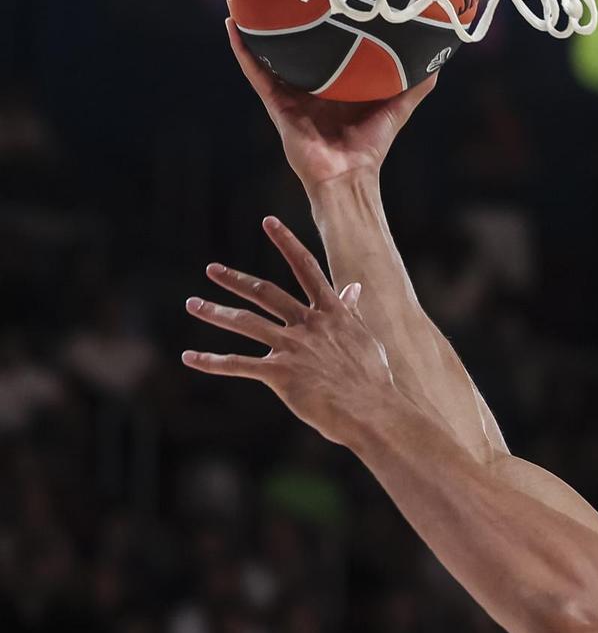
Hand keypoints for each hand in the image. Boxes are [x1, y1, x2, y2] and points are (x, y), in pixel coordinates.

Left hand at [183, 218, 395, 447]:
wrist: (372, 411)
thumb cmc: (373, 379)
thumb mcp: (365, 338)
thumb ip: (351, 311)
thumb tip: (354, 288)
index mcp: (332, 312)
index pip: (306, 267)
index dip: (287, 243)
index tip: (269, 222)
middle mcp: (308, 324)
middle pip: (265, 292)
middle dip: (236, 279)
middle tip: (212, 269)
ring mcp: (292, 347)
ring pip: (245, 322)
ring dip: (215, 312)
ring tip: (193, 304)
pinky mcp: (280, 374)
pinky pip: (238, 364)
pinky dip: (211, 362)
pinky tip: (189, 358)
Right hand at [227, 20, 437, 191]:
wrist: (347, 176)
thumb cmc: (370, 148)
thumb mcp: (396, 108)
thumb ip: (415, 87)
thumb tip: (438, 62)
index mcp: (333, 89)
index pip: (325, 54)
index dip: (321, 31)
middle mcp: (309, 91)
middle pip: (295, 53)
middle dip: (285, 26)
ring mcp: (290, 97)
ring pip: (269, 58)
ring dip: (256, 33)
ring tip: (245, 1)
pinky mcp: (276, 105)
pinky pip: (256, 74)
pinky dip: (243, 51)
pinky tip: (232, 26)